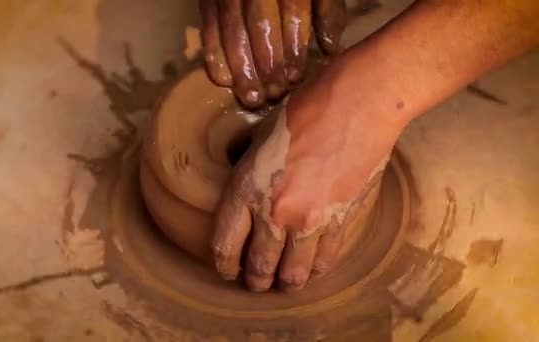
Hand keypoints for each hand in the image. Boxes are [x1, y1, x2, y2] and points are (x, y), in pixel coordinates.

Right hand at [199, 0, 346, 107]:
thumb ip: (326, 11)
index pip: (292, 11)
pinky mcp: (208, 3)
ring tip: (252, 97)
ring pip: (233, 32)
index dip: (293, 47)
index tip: (295, 77)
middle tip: (273, 94)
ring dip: (242, 69)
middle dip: (267, 64)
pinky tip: (225, 82)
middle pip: (260, 26)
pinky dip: (215, 58)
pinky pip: (208, 31)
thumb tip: (330, 49)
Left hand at [211, 79, 400, 291]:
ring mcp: (310, 221)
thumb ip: (251, 170)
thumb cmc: (304, 112)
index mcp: (246, 189)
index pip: (225, 244)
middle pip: (259, 265)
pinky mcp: (340, 222)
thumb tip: (248, 185)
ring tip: (283, 285)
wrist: (355, 107)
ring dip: (285, 283)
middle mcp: (274, 213)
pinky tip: (311, 271)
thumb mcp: (259, 136)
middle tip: (255, 285)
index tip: (228, 271)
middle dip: (254, 281)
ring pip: (293, 272)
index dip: (224, 264)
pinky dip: (315, 270)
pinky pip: (324, 259)